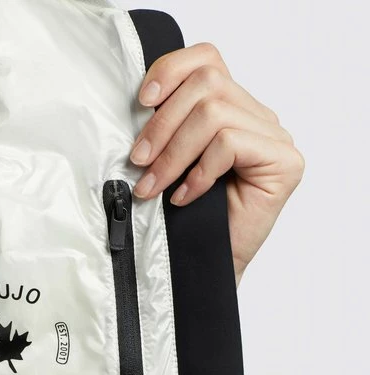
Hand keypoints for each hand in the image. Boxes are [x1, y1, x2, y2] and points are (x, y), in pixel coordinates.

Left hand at [130, 42, 304, 287]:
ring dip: (173, 153)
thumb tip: (139, 105)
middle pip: (208, 84)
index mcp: (234, 108)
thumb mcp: (173, 162)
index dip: (171, 70)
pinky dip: (199, 171)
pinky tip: (185, 198)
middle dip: (162, 124)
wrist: (211, 266)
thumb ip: (171, 127)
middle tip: (138, 162)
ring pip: (215, 113)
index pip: (208, 60)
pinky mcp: (285, 162)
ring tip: (153, 186)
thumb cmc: (192, 219)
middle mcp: (259, 118)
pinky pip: (230, 144)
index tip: (141, 102)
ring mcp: (276, 139)